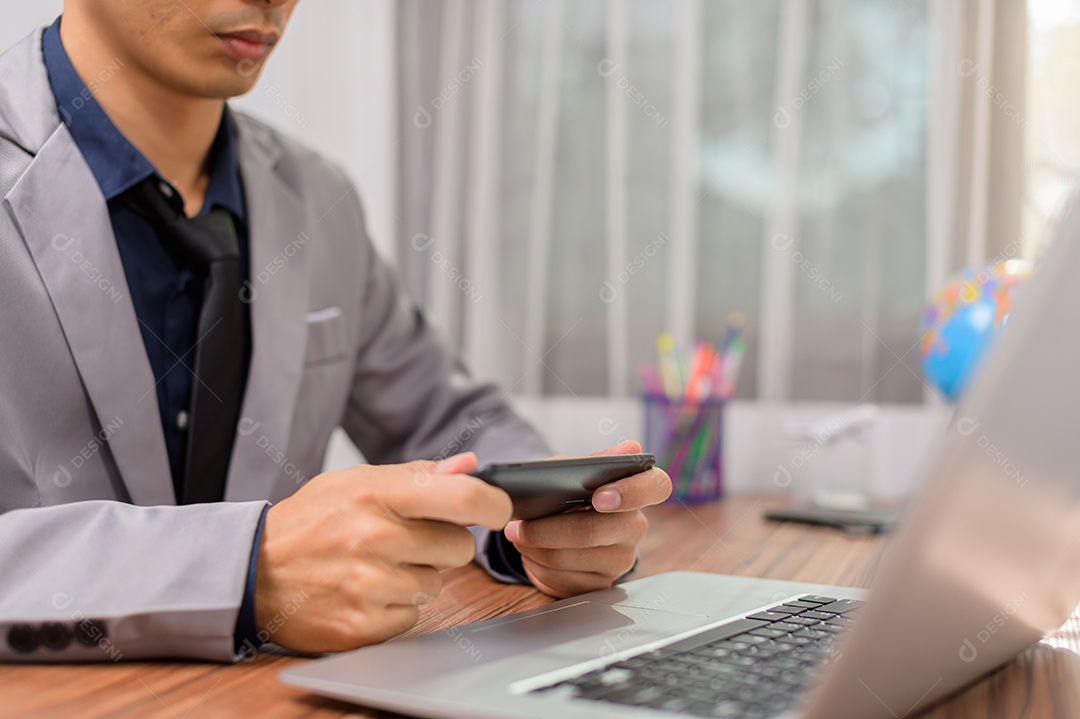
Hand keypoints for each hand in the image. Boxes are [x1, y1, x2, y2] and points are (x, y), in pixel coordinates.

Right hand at [254, 453, 510, 652]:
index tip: (497, 509)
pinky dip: (395, 607)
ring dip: (416, 577)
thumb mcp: (355, 481)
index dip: (494, 505)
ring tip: (375, 566)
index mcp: (376, 493)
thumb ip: (417, 474)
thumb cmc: (310, 522)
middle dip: (443, 545)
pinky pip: (411, 616)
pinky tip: (365, 592)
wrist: (251, 572)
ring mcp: (368, 585)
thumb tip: (470, 466)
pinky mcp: (361, 625)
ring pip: (435, 584)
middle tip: (407, 540)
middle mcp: (373, 537)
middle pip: (458, 547)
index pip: (463, 499)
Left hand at [503, 440, 670, 597]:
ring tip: (518, 534)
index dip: (631, 493)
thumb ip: (593, 461)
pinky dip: (536, 566)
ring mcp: (621, 560)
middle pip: (593, 531)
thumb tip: (630, 447)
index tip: (598, 497)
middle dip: (546, 528)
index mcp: (637, 491)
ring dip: (534, 546)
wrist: (556, 528)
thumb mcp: (575, 470)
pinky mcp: (600, 585)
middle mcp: (635, 527)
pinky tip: (531, 552)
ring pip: (570, 558)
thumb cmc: (569, 491)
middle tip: (518, 523)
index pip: (656, 487)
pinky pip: (563, 580)